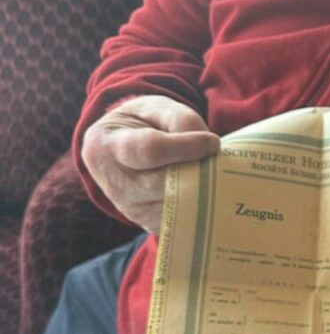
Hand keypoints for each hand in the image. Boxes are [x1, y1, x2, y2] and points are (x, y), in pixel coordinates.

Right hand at [81, 96, 218, 232]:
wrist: (121, 149)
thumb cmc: (141, 124)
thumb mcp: (156, 108)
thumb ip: (181, 120)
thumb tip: (208, 146)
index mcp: (106, 146)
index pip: (150, 150)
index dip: (186, 147)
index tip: (213, 142)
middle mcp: (115, 184)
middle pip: (165, 184)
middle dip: (198, 172)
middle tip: (218, 161)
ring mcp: (132, 210)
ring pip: (179, 205)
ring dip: (204, 190)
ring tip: (213, 173)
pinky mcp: (151, 224)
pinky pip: (184, 219)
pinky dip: (202, 205)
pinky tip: (208, 190)